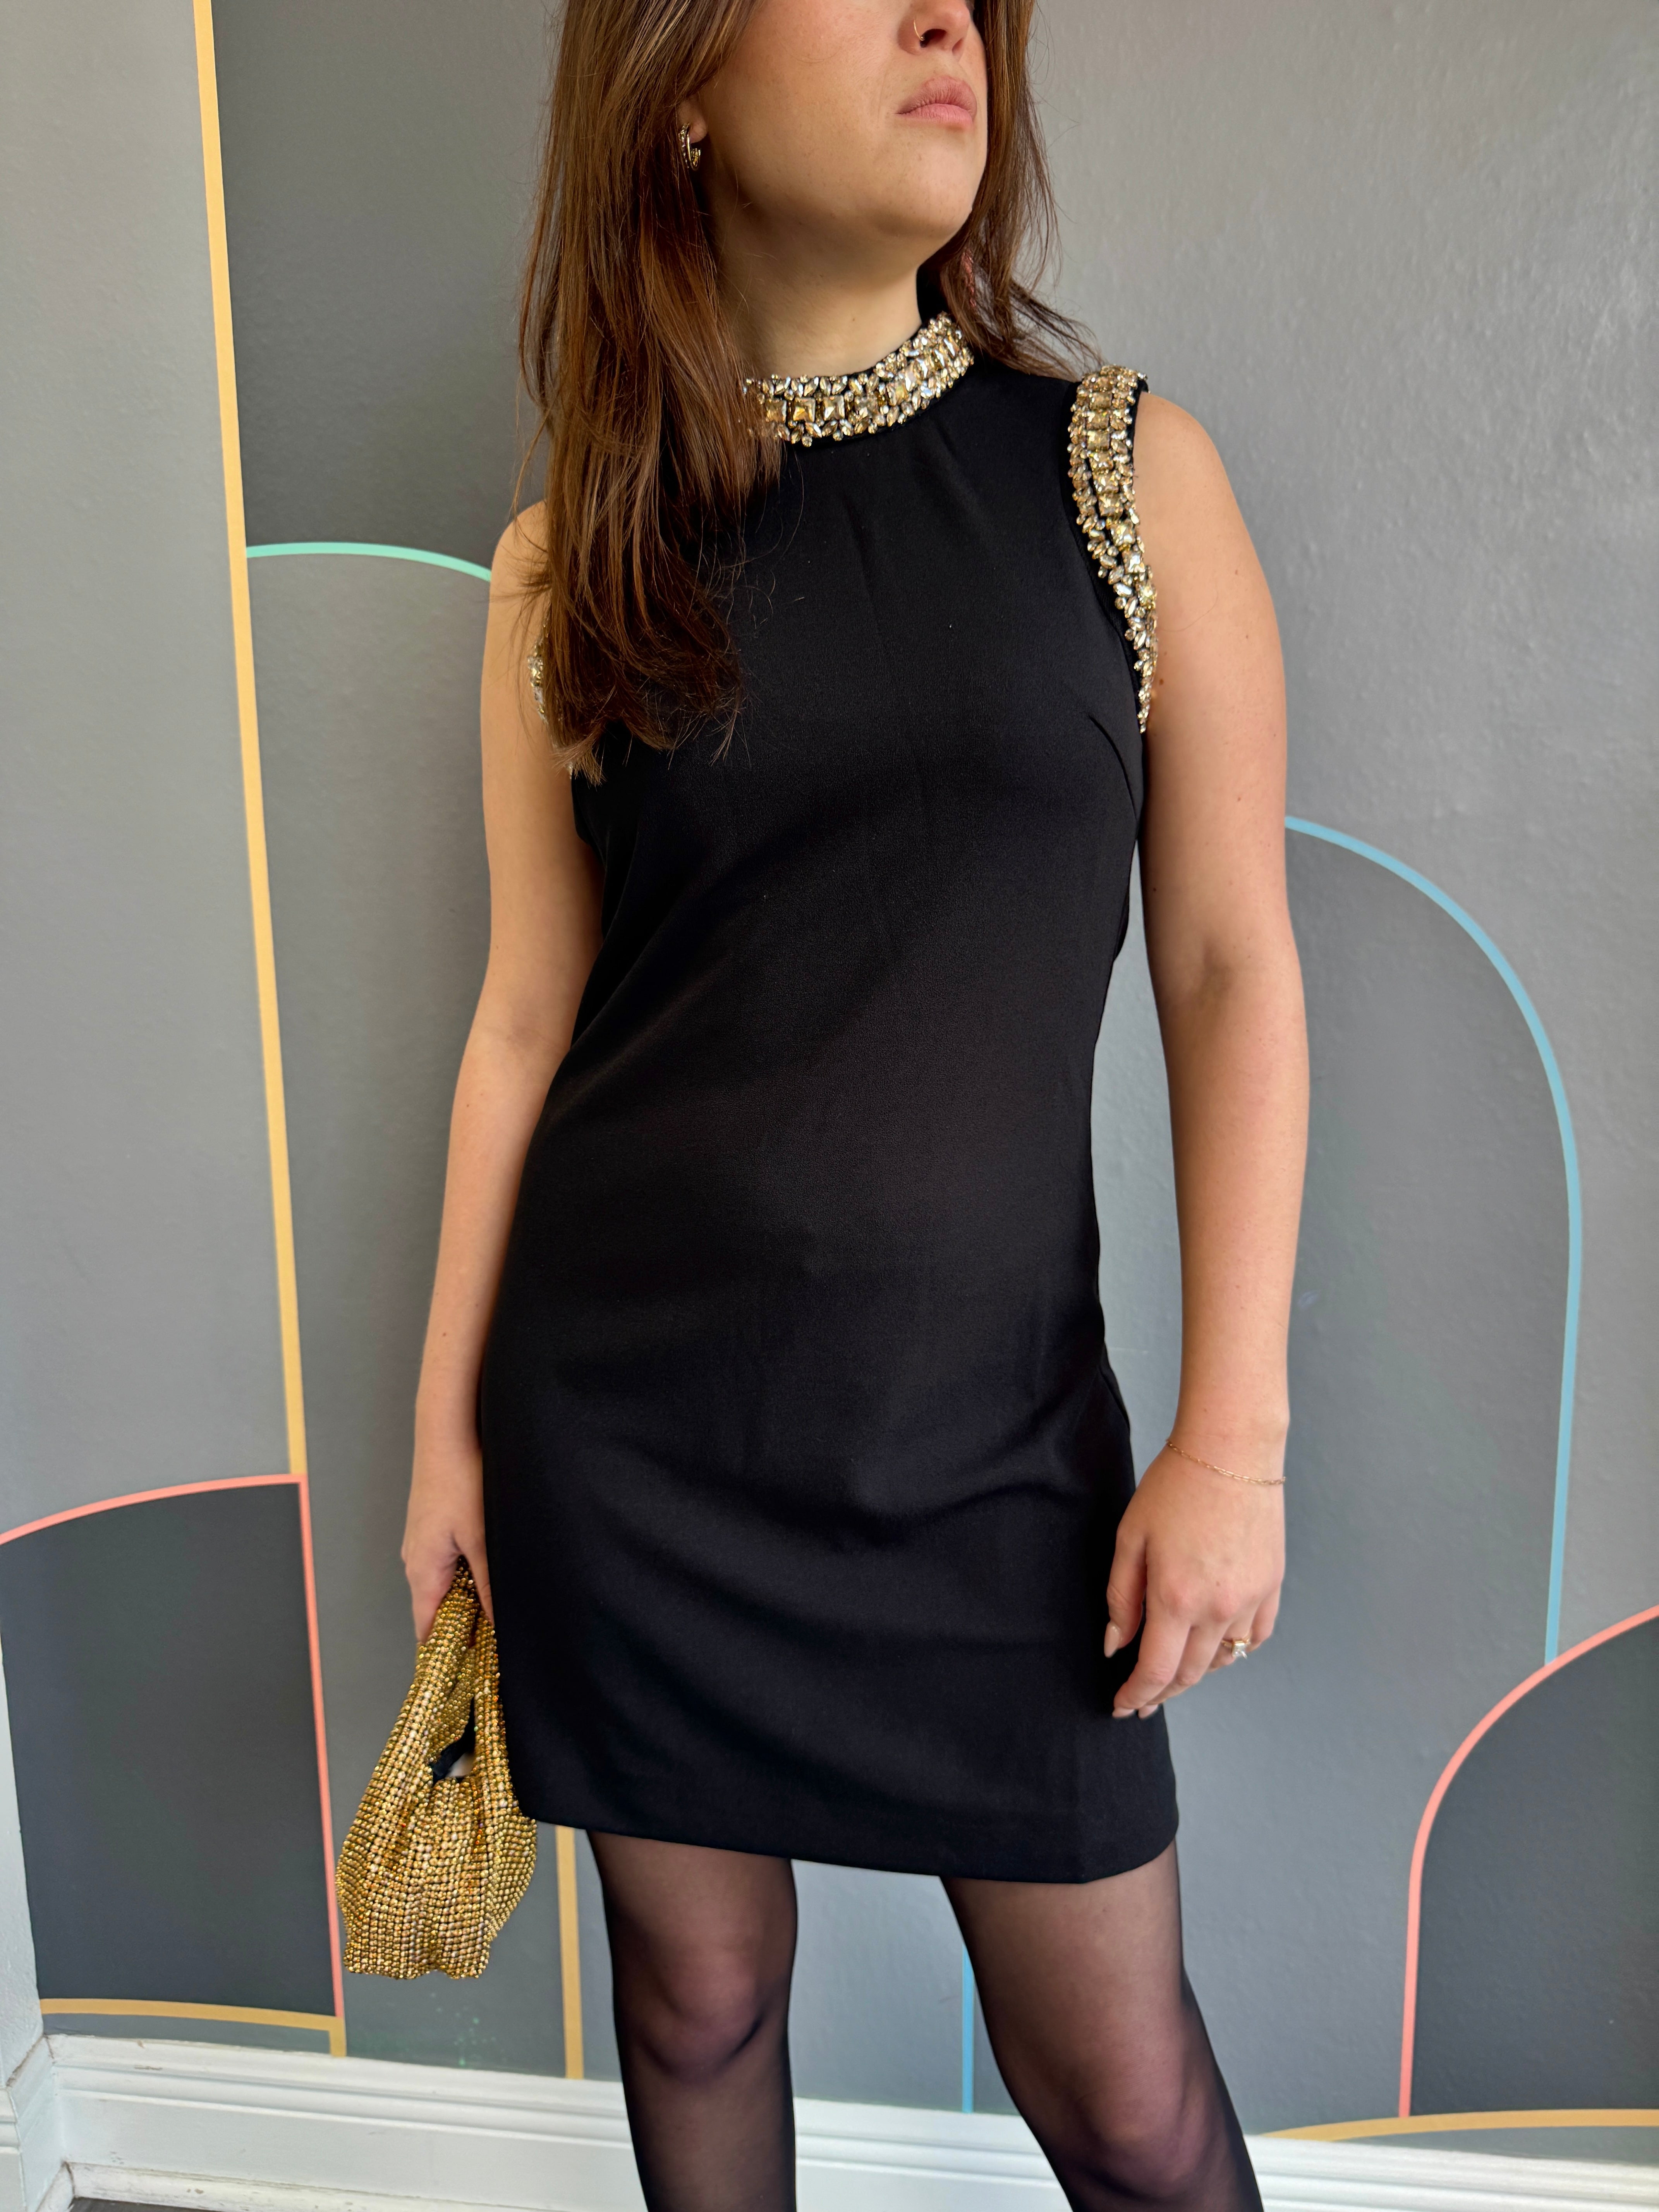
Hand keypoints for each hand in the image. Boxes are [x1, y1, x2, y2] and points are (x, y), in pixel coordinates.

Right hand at [402, 1426, 493, 1643]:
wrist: (447, 1434)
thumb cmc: (460, 1482)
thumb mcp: (482, 1539)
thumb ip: (490, 1584)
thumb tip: (497, 1624)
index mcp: (422, 1571)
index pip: (426, 1629)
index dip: (445, 1653)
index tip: (470, 1671)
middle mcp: (415, 1561)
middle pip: (435, 1609)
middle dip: (462, 1627)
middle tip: (497, 1642)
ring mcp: (422, 1543)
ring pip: (443, 1584)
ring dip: (467, 1597)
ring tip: (499, 1608)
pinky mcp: (432, 1527)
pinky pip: (446, 1563)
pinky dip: (465, 1573)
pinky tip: (490, 1569)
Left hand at [1103, 1444, 1283, 1717]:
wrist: (1232, 1449)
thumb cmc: (1174, 1486)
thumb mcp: (1131, 1538)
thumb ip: (1121, 1597)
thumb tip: (1115, 1645)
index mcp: (1177, 1598)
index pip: (1155, 1670)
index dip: (1136, 1694)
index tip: (1121, 1706)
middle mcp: (1219, 1608)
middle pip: (1190, 1673)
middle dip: (1162, 1692)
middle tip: (1142, 1699)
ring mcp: (1251, 1599)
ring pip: (1224, 1659)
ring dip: (1197, 1673)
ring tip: (1173, 1673)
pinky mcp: (1272, 1585)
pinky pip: (1255, 1636)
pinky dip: (1234, 1649)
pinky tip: (1216, 1646)